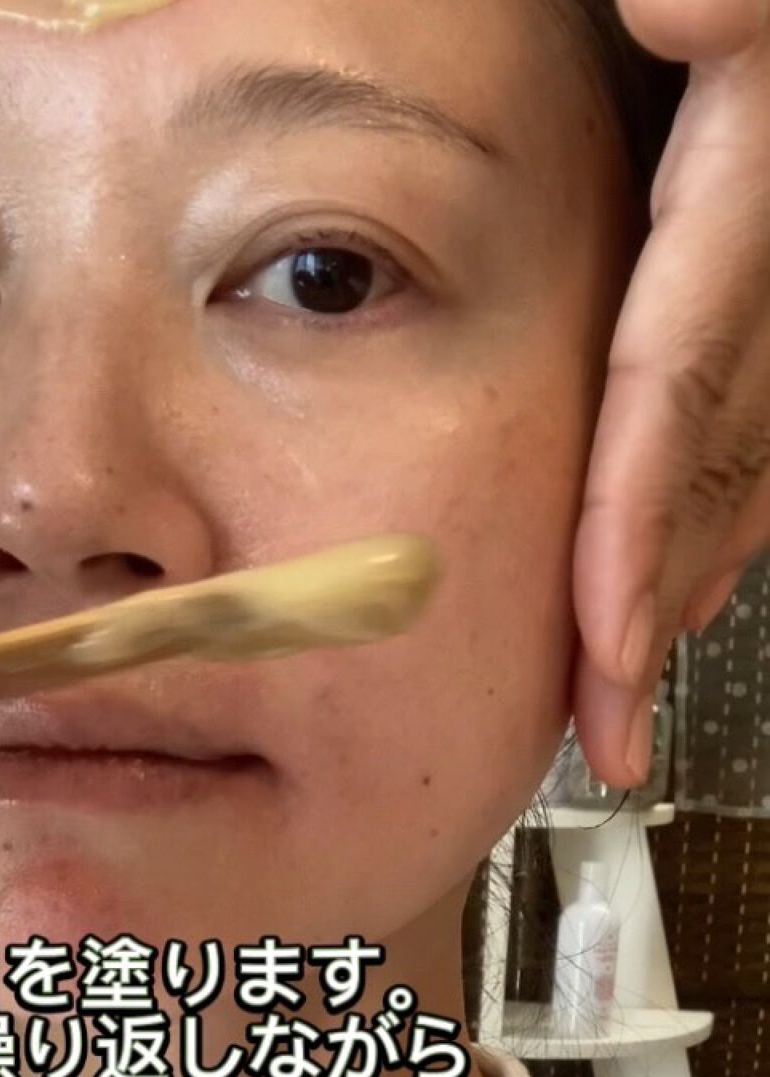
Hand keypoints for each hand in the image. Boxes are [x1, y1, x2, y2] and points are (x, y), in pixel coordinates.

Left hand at [574, 0, 769, 787]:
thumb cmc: (754, 11)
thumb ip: (731, 9)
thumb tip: (680, 8)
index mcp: (758, 205)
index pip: (679, 395)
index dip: (637, 525)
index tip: (605, 645)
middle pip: (711, 469)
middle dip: (649, 603)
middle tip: (607, 724)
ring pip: (742, 467)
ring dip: (681, 573)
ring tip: (629, 667)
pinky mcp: (767, 303)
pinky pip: (753, 425)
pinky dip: (712, 509)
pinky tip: (686, 563)